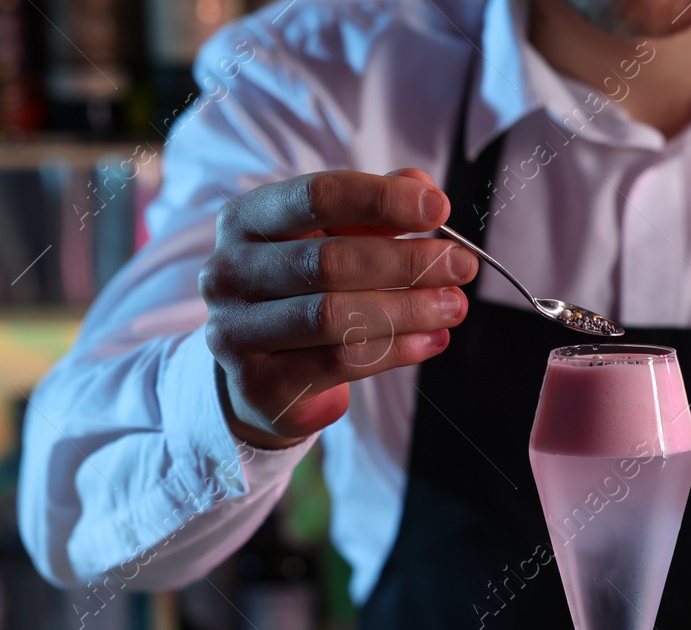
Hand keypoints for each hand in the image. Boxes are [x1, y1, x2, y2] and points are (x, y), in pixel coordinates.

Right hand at [199, 167, 476, 446]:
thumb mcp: (328, 241)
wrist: (256, 375)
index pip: (316, 196)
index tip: (439, 209)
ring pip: (334, 316)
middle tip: (461, 265)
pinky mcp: (259, 383)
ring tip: (454, 305)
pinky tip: (431, 340)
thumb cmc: (299, 293)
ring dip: (407, 310)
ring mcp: (236, 331)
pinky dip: (396, 350)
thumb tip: (421, 186)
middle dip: (407, 262)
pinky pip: (339, 362)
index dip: (381, 199)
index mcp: (245, 220)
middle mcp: (229, 271)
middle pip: (330, 260)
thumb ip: (371, 212)